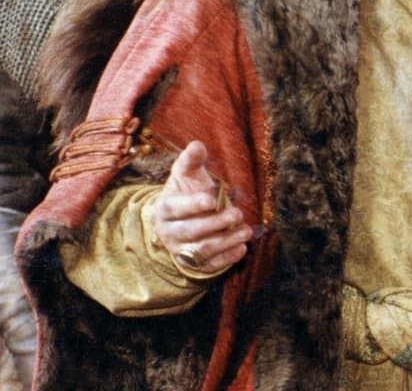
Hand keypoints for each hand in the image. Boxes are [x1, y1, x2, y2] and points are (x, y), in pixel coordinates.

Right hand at [153, 141, 250, 274]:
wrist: (177, 222)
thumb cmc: (184, 193)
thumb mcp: (185, 176)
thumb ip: (190, 161)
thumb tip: (197, 144)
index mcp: (165, 208)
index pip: (176, 208)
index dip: (193, 204)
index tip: (212, 198)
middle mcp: (170, 232)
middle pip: (191, 231)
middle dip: (215, 224)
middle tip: (237, 214)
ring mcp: (181, 250)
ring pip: (202, 250)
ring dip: (226, 242)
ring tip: (246, 232)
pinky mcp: (194, 264)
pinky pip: (209, 265)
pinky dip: (226, 259)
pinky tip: (242, 249)